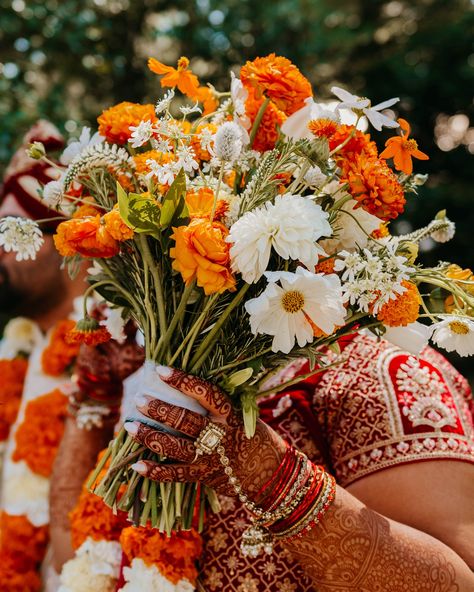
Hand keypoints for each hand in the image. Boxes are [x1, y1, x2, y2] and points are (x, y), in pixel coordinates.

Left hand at [124, 366, 286, 500]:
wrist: (271, 475)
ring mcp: (209, 458)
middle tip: (139, 400)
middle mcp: (218, 435)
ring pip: (172, 446)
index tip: (161, 370)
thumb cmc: (254, 437)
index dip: (182, 381)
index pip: (204, 393)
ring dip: (148, 436)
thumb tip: (185, 387)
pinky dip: (154, 471)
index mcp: (230, 414)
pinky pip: (174, 475)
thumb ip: (217, 407)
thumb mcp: (242, 415)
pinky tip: (136, 465)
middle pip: (183, 420)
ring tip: (129, 426)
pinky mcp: (203, 477)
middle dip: (158, 409)